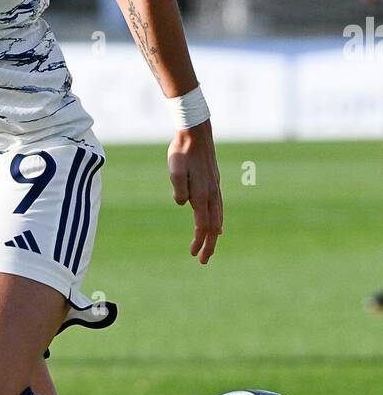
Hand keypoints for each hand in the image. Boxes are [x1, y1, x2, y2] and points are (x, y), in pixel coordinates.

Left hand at [168, 119, 222, 263]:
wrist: (196, 132)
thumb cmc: (182, 150)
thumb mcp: (175, 168)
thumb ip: (179, 186)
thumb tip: (183, 203)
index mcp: (201, 193)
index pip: (202, 224)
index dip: (198, 240)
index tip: (193, 254)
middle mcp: (211, 193)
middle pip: (212, 225)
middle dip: (209, 245)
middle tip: (203, 261)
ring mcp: (215, 188)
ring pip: (217, 217)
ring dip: (214, 235)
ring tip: (211, 247)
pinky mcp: (214, 183)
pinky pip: (219, 207)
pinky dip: (218, 220)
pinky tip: (218, 226)